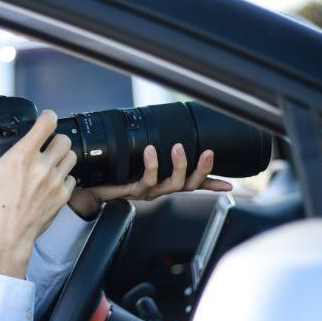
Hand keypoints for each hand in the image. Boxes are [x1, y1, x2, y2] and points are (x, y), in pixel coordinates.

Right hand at [0, 110, 76, 278]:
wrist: (6, 235)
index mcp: (22, 156)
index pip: (47, 123)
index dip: (48, 116)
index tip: (45, 118)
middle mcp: (42, 166)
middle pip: (64, 139)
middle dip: (56, 139)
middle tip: (47, 145)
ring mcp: (55, 181)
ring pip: (72, 156)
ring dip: (63, 156)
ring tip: (51, 162)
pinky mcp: (63, 196)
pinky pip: (72, 178)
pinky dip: (64, 177)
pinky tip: (52, 181)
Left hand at [68, 143, 231, 217]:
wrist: (91, 186)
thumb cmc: (114, 172)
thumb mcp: (138, 159)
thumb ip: (152, 149)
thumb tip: (162, 129)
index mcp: (165, 181)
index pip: (194, 183)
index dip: (212, 183)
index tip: (230, 184)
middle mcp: (160, 188)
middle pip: (188, 184)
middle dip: (202, 169)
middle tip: (208, 152)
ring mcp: (149, 191)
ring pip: (172, 184)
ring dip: (178, 165)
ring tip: (178, 148)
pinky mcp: (134, 190)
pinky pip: (147, 180)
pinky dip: (151, 164)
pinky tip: (151, 150)